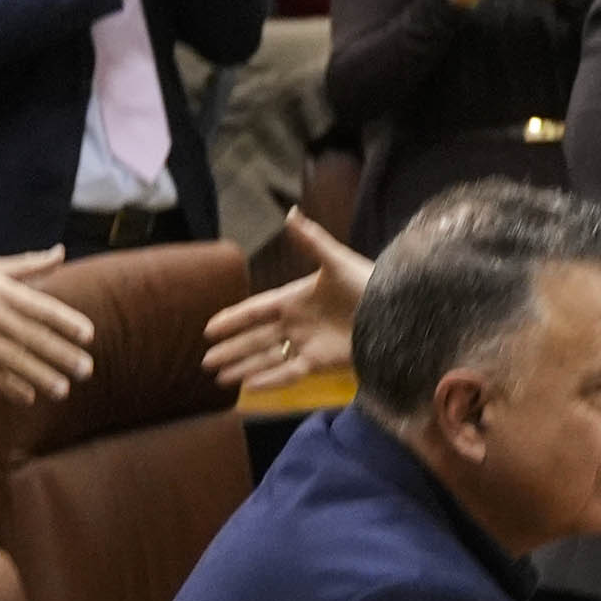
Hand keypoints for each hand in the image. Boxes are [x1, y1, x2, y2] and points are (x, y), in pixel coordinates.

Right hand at [0, 251, 96, 403]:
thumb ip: (29, 265)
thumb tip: (60, 252)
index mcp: (3, 291)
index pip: (42, 307)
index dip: (66, 322)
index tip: (88, 335)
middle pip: (33, 338)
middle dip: (61, 355)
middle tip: (86, 370)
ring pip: (14, 361)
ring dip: (40, 377)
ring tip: (63, 390)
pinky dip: (9, 386)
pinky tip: (28, 397)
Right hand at [203, 212, 370, 390]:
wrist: (394, 312)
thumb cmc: (367, 282)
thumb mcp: (336, 260)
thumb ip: (311, 240)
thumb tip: (290, 213)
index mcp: (294, 298)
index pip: (255, 310)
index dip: (233, 318)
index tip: (210, 327)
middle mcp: (296, 323)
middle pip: (255, 338)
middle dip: (231, 349)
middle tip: (205, 360)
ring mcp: (306, 344)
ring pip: (267, 358)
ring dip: (243, 367)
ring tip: (219, 378)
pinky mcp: (320, 363)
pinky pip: (289, 373)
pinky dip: (269, 380)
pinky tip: (249, 387)